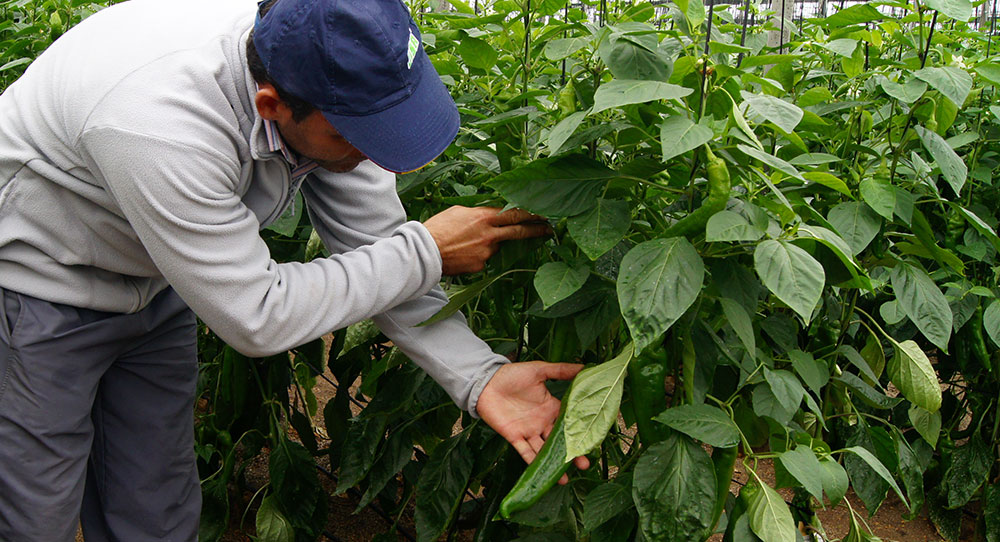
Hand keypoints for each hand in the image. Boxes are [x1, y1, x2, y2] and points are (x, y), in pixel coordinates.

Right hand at [422, 206, 550, 274]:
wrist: (425, 252)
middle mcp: (490, 234)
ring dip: (490, 244)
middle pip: (519, 231)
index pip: (514, 213)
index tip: (544, 214)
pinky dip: (478, 255)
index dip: (531, 214)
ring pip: (497, 246)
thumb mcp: (459, 211)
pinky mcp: (481, 265)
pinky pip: (485, 259)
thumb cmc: (438, 228)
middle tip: (549, 229)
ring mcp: (487, 252)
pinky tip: (463, 253)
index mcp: (484, 217)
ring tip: (469, 242)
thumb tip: (489, 215)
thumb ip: (479, 213)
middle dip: (536, 230)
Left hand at [477, 362, 590, 483]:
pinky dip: (534, 463)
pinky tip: (544, 473)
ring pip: (545, 450)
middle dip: (572, 453)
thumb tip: (586, 367)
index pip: (570, 422)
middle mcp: (542, 422)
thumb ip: (562, 371)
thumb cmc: (512, 374)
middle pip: (560, 440)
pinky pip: (526, 452)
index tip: (593, 441)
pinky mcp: (514, 437)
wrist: (486, 381)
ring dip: (555, 463)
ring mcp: (529, 431)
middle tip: (584, 465)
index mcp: (551, 407)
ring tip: (566, 477)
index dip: (581, 431)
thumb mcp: (539, 370)